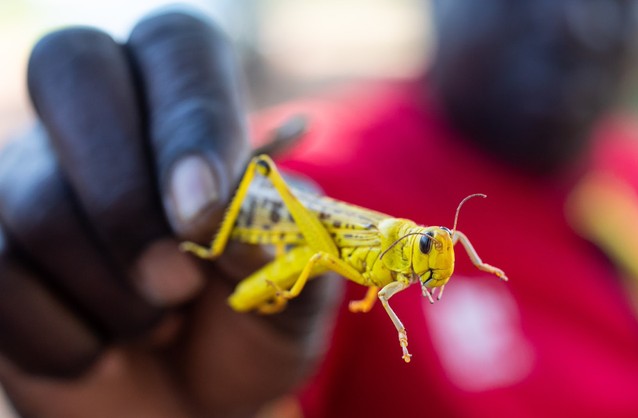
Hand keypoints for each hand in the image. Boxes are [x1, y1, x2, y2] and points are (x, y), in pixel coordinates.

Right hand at [0, 11, 339, 417]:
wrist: (197, 404)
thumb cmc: (250, 331)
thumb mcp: (295, 292)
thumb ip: (285, 242)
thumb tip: (237, 212)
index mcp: (192, 108)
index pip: (178, 47)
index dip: (191, 122)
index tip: (204, 213)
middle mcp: (103, 120)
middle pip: (73, 69)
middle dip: (127, 196)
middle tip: (178, 283)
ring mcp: (32, 176)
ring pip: (39, 200)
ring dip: (116, 294)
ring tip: (159, 322)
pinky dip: (70, 340)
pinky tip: (102, 347)